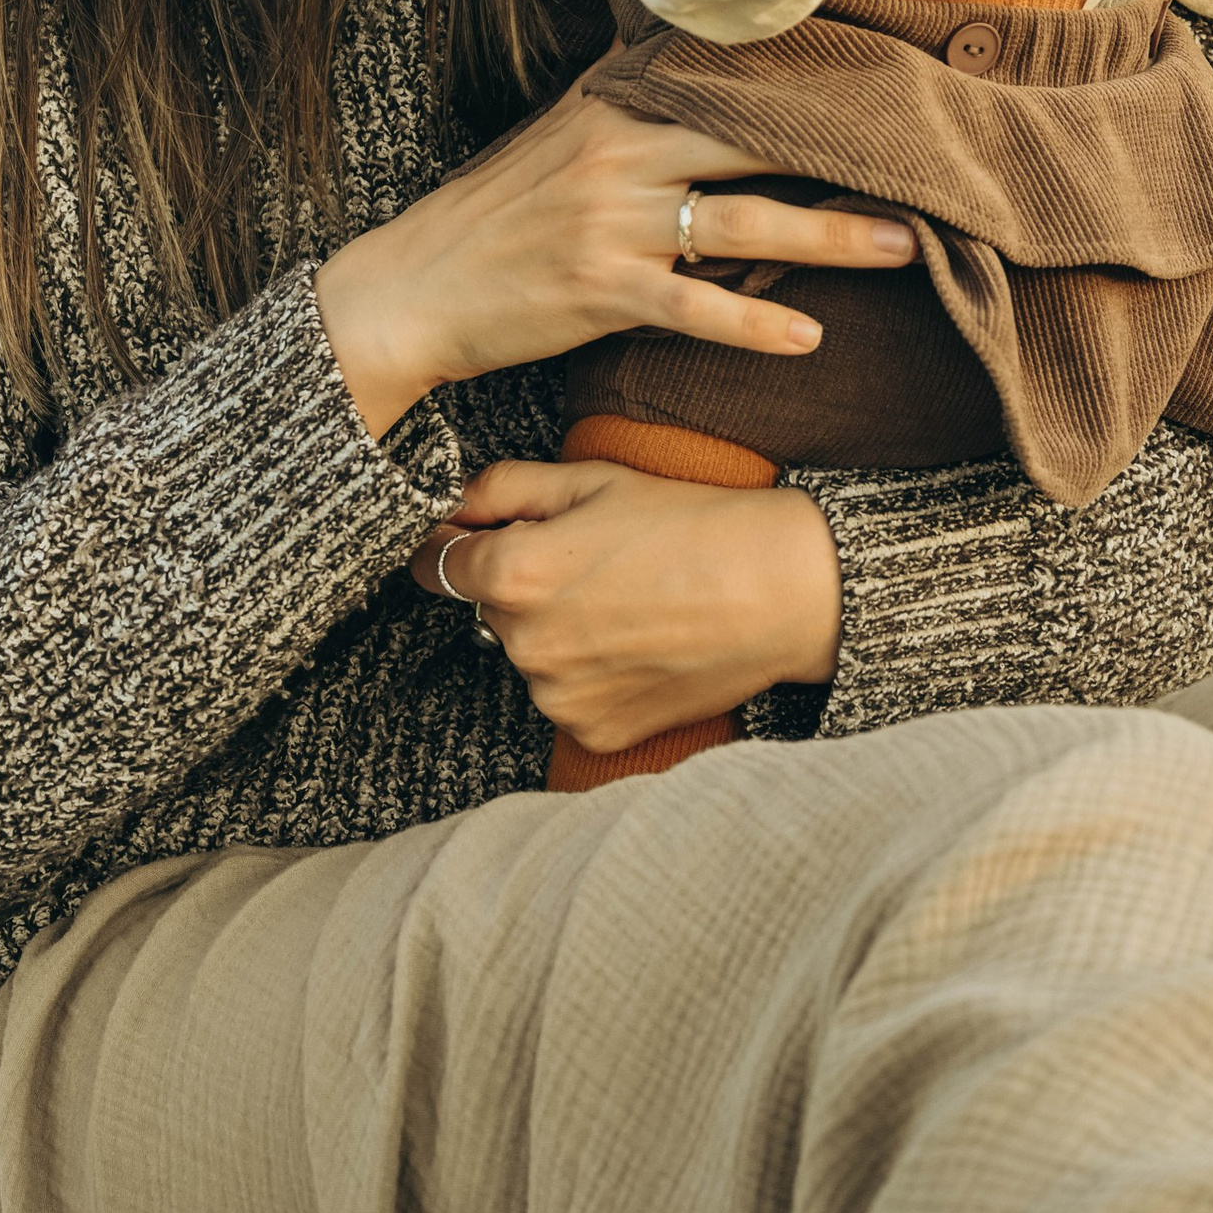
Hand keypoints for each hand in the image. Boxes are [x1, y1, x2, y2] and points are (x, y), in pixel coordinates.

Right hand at [314, 78, 916, 439]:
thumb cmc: (492, 217)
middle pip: (755, 147)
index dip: (810, 85)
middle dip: (845, 156)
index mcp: (614, 109)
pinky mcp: (599, 290)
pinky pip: (693, 309)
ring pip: (742, 225)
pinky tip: (808, 339)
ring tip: (906, 245)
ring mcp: (609, 222)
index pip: (730, 85)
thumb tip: (679, 45)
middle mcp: (617, 153)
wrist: (413, 288)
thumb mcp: (555, 135)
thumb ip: (624, 96)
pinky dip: (753, 326)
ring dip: (832, 238)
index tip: (885, 79)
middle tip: (929, 161)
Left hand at [417, 457, 842, 745]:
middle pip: (489, 608)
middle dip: (520, 583)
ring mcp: (559, 698)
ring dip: (555, 631)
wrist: (775, 592)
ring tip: (624, 602)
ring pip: (530, 654)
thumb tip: (451, 506)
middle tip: (591, 560)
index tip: (474, 536)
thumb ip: (501, 488)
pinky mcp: (594, 733)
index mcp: (512, 574)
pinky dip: (590, 674)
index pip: (437, 564)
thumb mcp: (589, 479)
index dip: (456, 543)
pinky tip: (637, 644)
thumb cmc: (687, 524)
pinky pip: (567, 697)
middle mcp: (524, 645)